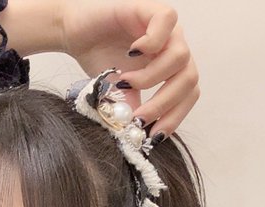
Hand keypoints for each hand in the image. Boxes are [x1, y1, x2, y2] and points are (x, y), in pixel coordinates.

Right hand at [60, 0, 199, 139]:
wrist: (74, 34)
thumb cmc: (98, 61)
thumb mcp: (117, 95)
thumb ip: (131, 110)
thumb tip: (138, 136)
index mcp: (170, 69)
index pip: (188, 95)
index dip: (174, 117)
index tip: (153, 135)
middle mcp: (172, 48)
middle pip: (189, 79)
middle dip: (164, 104)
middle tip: (139, 117)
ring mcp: (165, 29)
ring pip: (181, 56)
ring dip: (153, 78)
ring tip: (126, 82)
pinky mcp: (150, 9)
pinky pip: (167, 21)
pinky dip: (152, 43)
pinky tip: (131, 54)